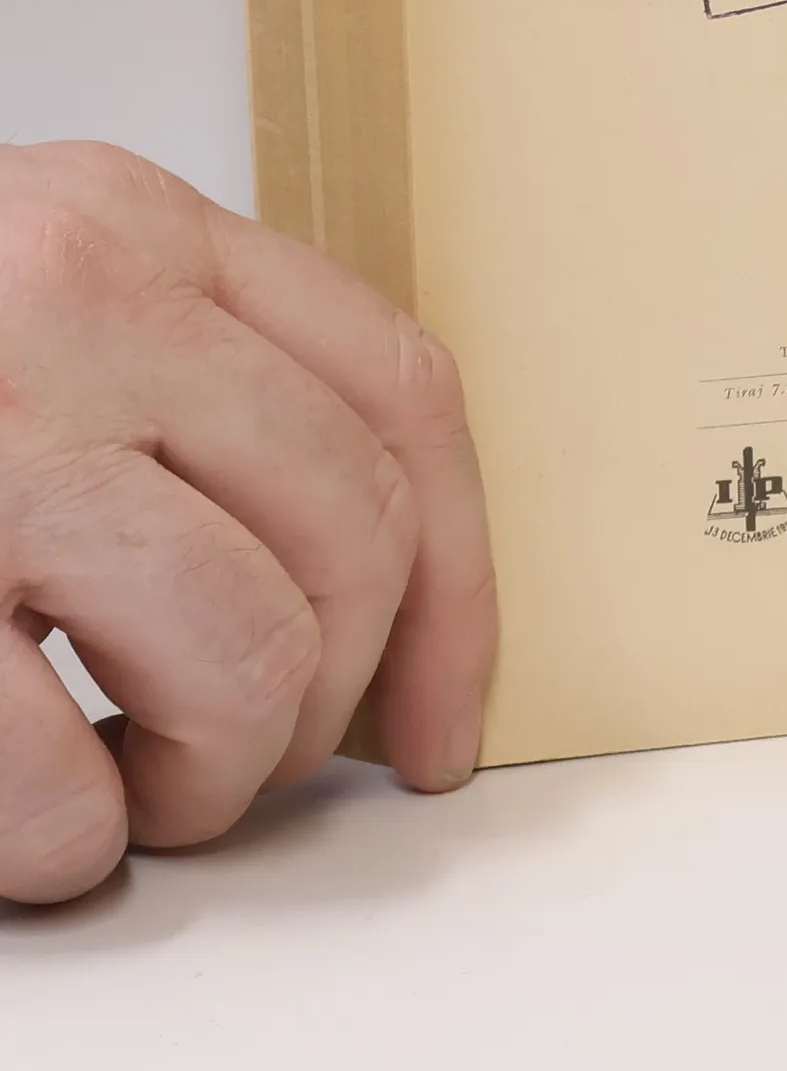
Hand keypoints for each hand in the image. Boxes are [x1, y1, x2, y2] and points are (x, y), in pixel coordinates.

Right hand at [0, 142, 495, 903]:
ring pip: (246, 648)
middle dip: (338, 693)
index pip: (403, 391)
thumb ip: (204, 381)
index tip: (446, 712)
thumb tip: (385, 594)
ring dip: (219, 772)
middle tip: (258, 755)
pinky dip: (72, 841)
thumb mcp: (48, 298)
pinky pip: (54, 777)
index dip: (461, 579)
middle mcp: (72, 303)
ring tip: (146, 784)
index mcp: (136, 228)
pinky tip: (39, 820)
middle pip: (354, 531)